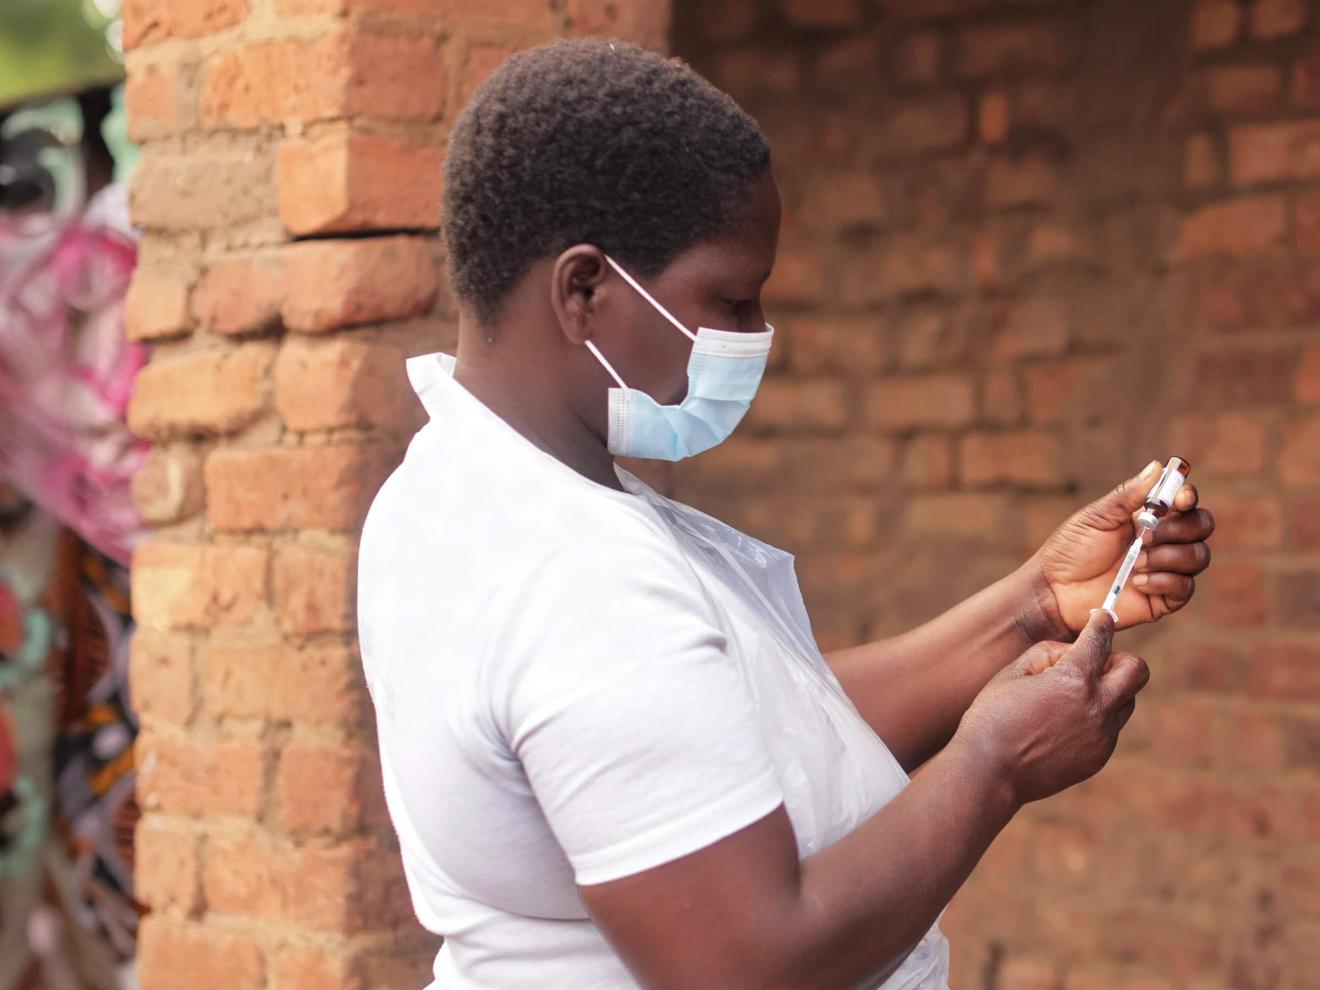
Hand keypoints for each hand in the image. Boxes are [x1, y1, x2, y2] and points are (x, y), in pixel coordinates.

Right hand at [954, 610, 1148, 805]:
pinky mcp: (1098, 757)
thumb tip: (1071, 653)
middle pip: (1137, 671)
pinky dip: (1095, 718)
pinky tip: (1062, 723)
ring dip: (1109, 690)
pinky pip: (1110, 729)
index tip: (1103, 617)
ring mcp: (1101, 736)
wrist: (989, 771)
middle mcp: (1097, 707)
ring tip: (1071, 696)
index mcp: (1074, 679)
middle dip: (1119, 658)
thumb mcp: (1013, 672)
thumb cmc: (993, 717)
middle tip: (1093, 663)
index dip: (1102, 622)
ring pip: (1126, 701)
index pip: (1101, 639)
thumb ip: (1048, 653)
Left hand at [1028, 460, 1214, 636]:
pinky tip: (1138, 582)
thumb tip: (1158, 466)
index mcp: (1149, 516)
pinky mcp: (1163, 598)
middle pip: (1201, 526)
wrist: (1055, 590)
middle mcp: (1164, 540)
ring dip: (1169, 556)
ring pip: (1199, 556)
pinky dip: (1165, 581)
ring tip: (1136, 562)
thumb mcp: (1097, 517)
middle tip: (1145, 537)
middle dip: (1180, 528)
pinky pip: (1186, 587)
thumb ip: (1128, 495)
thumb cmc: (1071, 550)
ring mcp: (1165, 569)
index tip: (1179, 499)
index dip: (1188, 496)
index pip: (1185, 501)